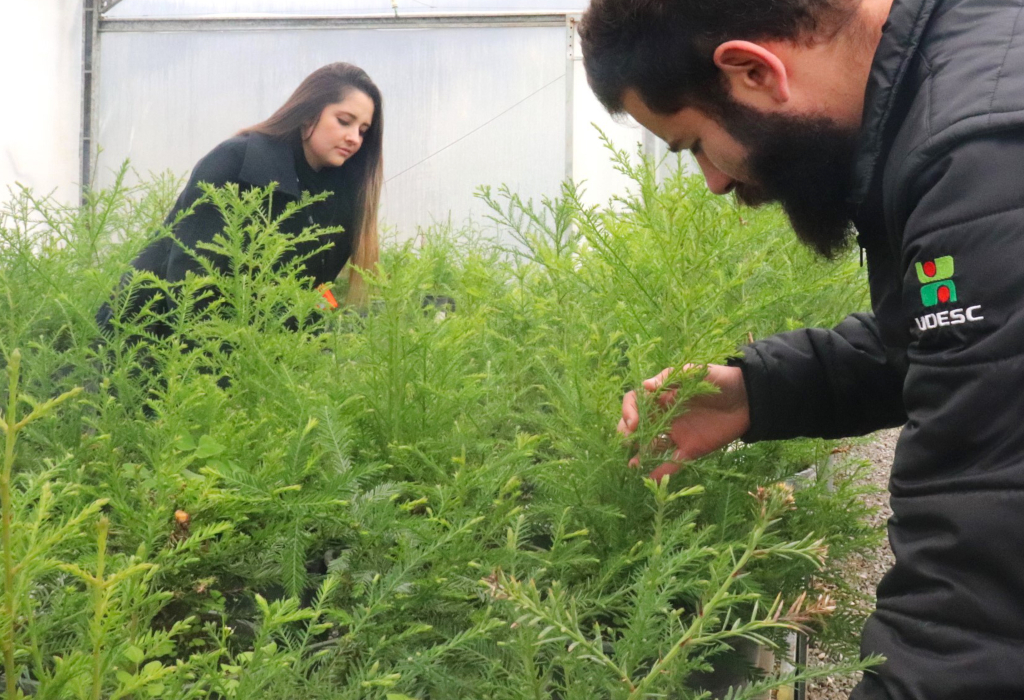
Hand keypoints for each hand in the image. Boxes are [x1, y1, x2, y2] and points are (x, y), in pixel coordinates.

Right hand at [618, 364, 750, 480]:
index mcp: (662, 396)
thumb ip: (671, 378)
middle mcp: (665, 416)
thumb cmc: (720, 379)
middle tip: (627, 442)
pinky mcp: (690, 450)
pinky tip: (651, 478)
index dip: (629, 411)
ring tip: (632, 465)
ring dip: (639, 455)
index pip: (635, 403)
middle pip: (638, 427)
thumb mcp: (696, 372)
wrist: (748, 398)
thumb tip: (646, 386)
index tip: (633, 422)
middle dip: (628, 434)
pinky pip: (672, 462)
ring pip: (651, 447)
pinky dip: (661, 471)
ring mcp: (676, 434)